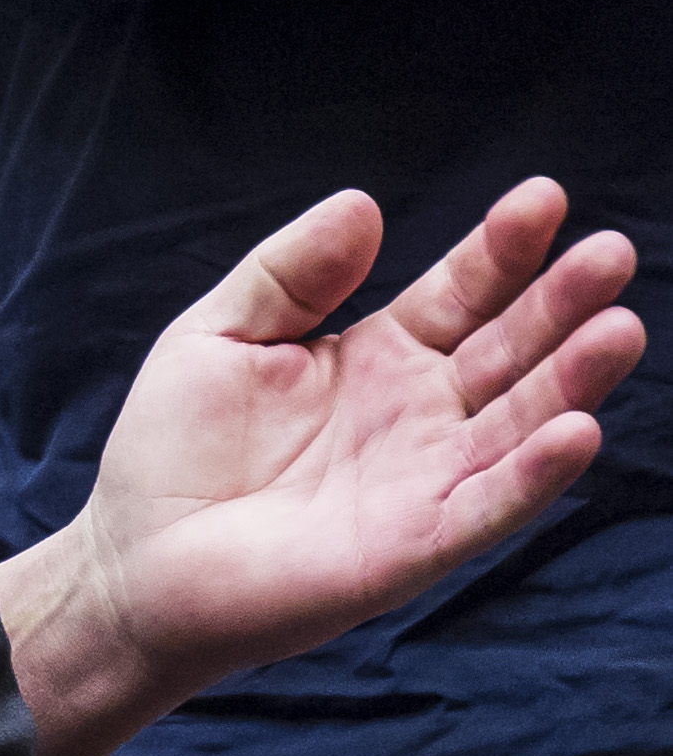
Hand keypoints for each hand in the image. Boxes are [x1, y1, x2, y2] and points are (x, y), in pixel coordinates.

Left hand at [2, 178, 637, 755]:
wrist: (138, 558)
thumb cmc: (175, 449)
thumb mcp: (220, 333)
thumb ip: (292, 273)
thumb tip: (361, 202)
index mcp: (377, 356)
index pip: (460, 292)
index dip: (501, 249)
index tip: (543, 196)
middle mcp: (420, 413)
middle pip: (509, 348)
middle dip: (561, 302)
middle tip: (611, 251)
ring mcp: (427, 477)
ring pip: (521, 421)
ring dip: (572, 378)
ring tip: (618, 327)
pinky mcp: (418, 542)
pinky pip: (491, 503)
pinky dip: (534, 472)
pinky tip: (576, 430)